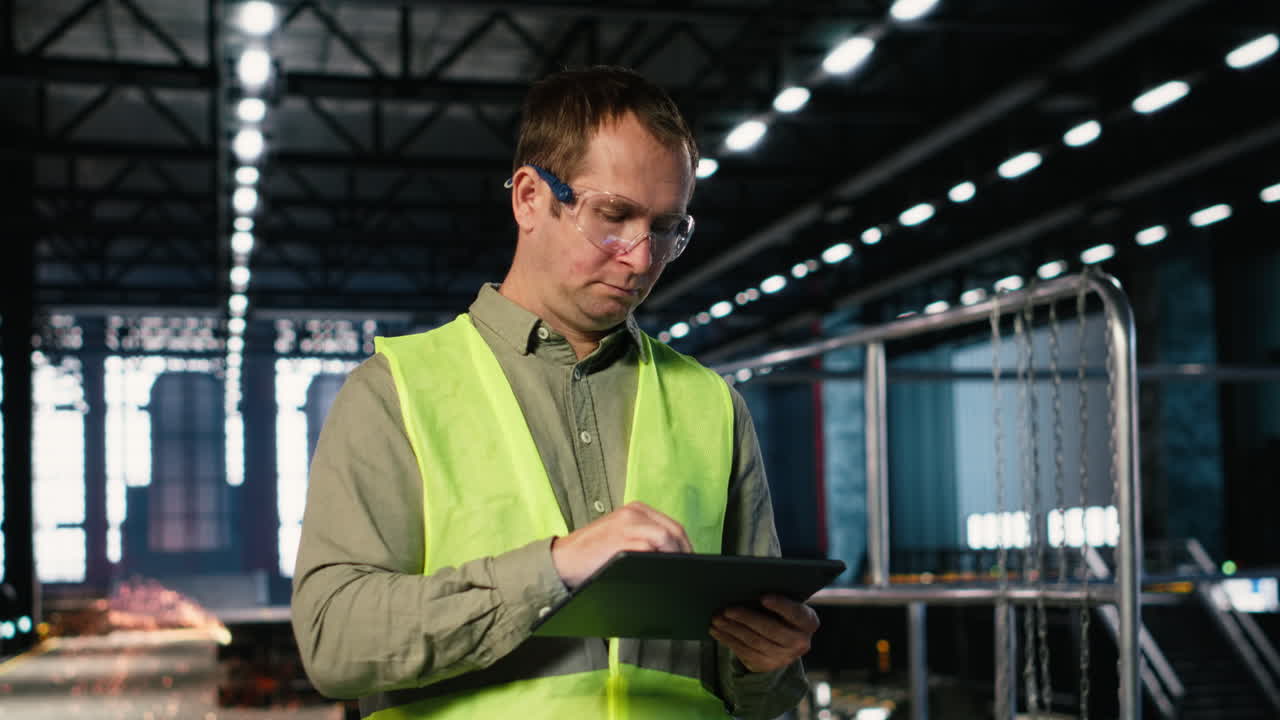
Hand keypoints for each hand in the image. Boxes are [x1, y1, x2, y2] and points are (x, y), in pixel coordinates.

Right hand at [550, 501, 692, 588]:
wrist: (562, 560)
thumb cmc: (592, 554)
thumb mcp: (620, 537)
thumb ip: (644, 539)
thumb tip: (673, 556)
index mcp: (636, 510)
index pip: (672, 526)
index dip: (686, 545)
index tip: (690, 562)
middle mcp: (633, 513)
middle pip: (673, 531)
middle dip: (685, 552)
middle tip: (689, 571)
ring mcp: (627, 525)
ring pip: (665, 538)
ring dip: (675, 556)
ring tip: (677, 573)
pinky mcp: (620, 540)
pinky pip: (649, 549)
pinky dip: (659, 561)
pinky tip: (661, 573)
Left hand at [709, 594, 819, 673]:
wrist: (784, 643)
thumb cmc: (782, 614)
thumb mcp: (786, 605)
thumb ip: (776, 597)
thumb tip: (748, 585)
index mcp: (808, 622)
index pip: (797, 613)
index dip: (781, 606)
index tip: (763, 597)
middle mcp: (799, 642)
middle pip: (771, 630)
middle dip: (747, 619)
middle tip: (727, 609)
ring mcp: (783, 657)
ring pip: (754, 642)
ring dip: (732, 629)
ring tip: (717, 618)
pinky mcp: (766, 665)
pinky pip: (745, 652)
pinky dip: (728, 640)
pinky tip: (717, 630)